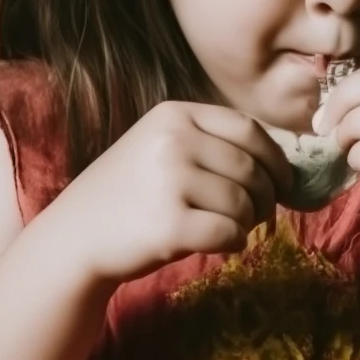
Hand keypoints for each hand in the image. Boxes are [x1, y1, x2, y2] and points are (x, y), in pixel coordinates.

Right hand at [51, 101, 292, 284]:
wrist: (75, 237)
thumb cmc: (130, 194)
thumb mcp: (161, 147)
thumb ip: (210, 143)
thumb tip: (281, 162)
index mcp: (174, 114)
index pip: (248, 128)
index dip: (276, 157)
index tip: (285, 180)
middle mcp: (172, 140)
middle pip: (251, 167)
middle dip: (267, 195)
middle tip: (261, 214)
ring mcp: (170, 181)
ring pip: (243, 202)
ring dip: (248, 222)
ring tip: (229, 227)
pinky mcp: (170, 224)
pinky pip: (230, 233)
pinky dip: (235, 243)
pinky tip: (221, 244)